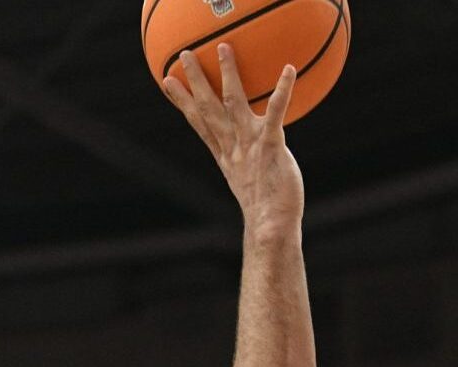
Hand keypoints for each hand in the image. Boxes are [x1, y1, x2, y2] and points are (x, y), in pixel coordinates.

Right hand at [161, 43, 304, 234]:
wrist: (272, 227)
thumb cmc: (265, 207)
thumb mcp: (248, 182)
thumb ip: (244, 162)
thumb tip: (242, 162)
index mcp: (224, 154)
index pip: (199, 122)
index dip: (183, 100)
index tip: (168, 81)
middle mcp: (233, 146)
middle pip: (208, 107)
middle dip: (196, 80)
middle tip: (184, 55)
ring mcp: (250, 145)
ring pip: (234, 103)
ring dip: (227, 74)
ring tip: (224, 48)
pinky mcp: (271, 146)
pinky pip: (274, 114)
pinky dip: (281, 92)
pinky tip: (288, 71)